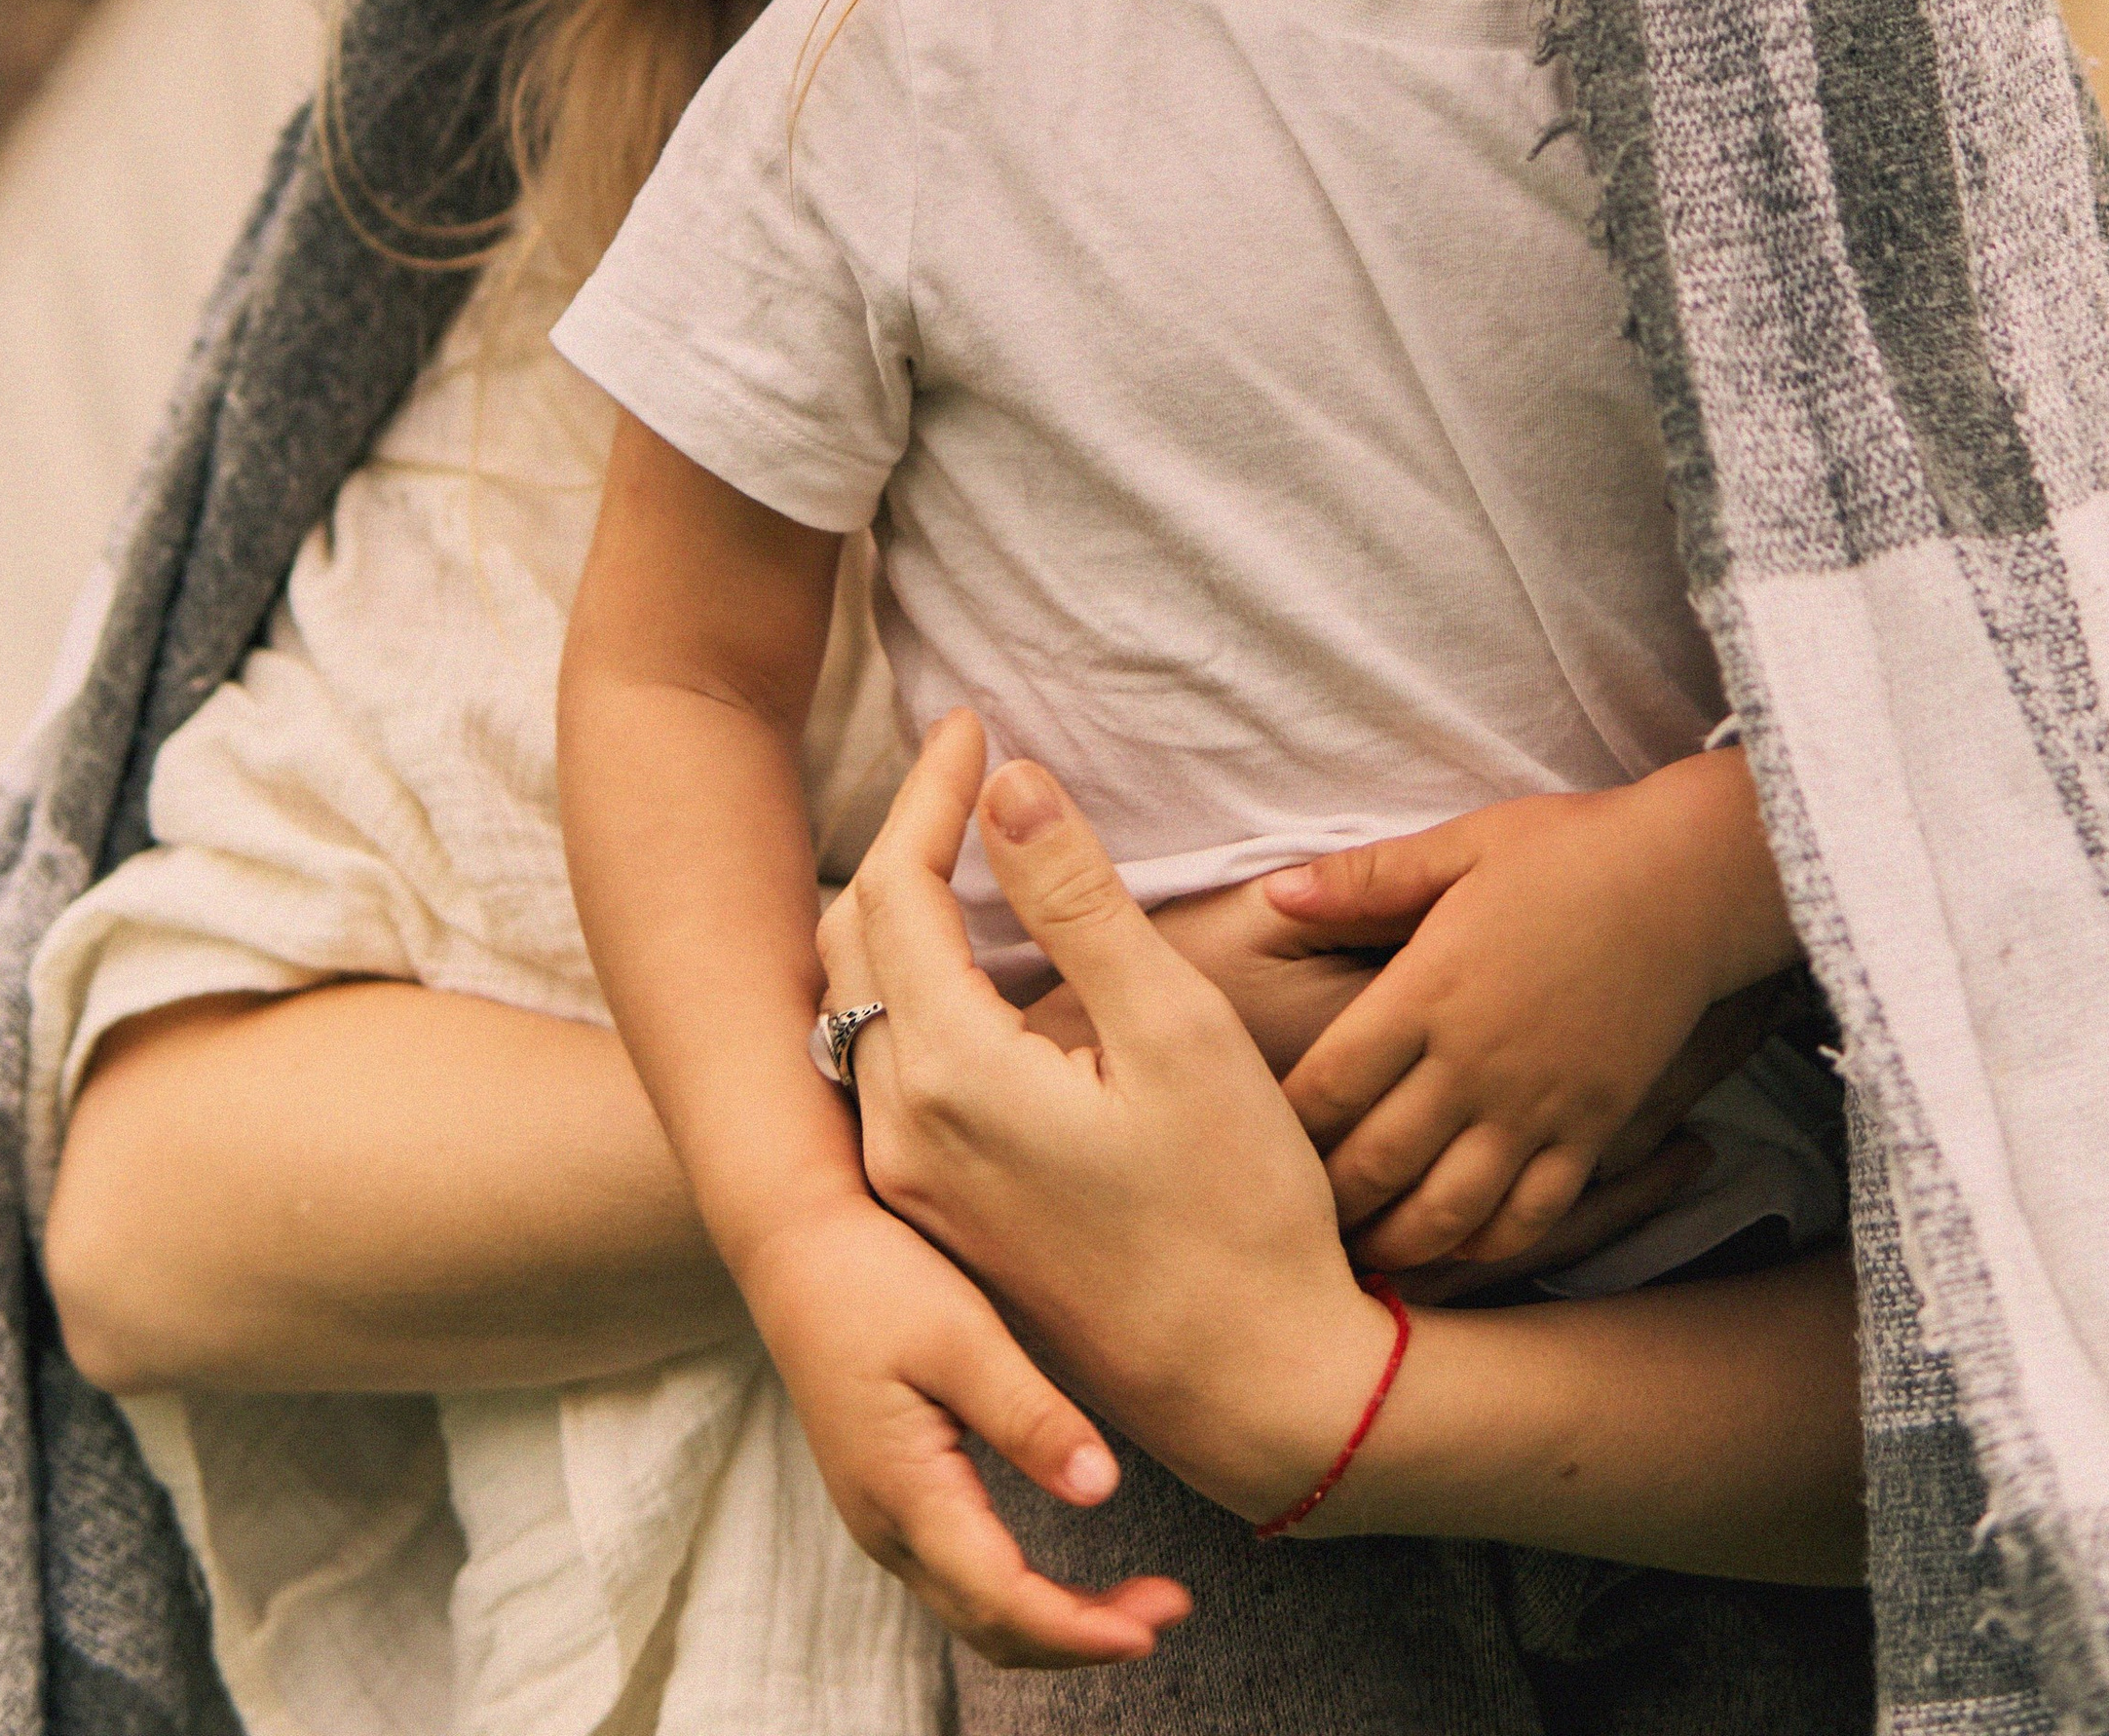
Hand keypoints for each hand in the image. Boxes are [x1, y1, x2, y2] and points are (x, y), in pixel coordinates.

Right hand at [740, 1189, 1188, 1668]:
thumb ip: (1028, 1416)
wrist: (794, 1249)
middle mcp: (887, 1526)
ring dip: (1054, 1624)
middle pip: (991, 1627)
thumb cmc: (875, 1279)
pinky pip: (960, 1578)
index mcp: (904, 1493)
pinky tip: (1066, 1576)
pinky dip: (1021, 1596)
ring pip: (974, 1613)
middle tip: (1169, 1612)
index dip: (1083, 1629)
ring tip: (1135, 1607)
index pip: (1003, 1601)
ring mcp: (881, 1517)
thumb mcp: (961, 1335)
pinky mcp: (888, 1497)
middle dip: (1082, 1637)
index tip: (1157, 1624)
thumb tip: (1101, 1490)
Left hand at [825, 715, 1395, 1531]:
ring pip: (861, 1008)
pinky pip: (883, 1067)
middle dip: (901, 837)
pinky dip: (906, 986)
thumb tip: (1011, 785)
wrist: (1252, 1388)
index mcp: (951, 1077)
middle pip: (856, 942)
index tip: (974, 721)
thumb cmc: (1237, 1207)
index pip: (896, 889)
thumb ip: (1081, 900)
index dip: (929, 790)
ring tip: (952, 838)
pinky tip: (959, 958)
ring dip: (894, 911)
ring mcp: (911, 1184)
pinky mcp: (936, 1216)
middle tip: (961, 761)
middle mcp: (901, 1133)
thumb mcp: (1175, 1031)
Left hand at [1267, 754, 1799, 1275]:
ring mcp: (1537, 1105)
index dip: (1281, 1125)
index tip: (1246, 1141)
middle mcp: (1475, 1061)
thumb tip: (1276, 892)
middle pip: (1377, 1162)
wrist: (1689, 881)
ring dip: (1398, 1242)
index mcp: (1428, 991)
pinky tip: (1459, 1247)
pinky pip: (1532, 1214)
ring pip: (1449, 1209)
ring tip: (1362, 1256)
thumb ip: (1366, 879)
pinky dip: (1488, 1245)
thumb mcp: (1459, 845)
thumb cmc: (1567, 851)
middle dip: (1325, 1203)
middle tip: (1287, 1221)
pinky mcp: (1592, 1129)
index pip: (1329, 1083)